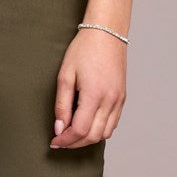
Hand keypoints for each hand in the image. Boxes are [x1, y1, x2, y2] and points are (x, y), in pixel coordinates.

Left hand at [50, 25, 126, 147]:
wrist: (106, 33)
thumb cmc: (84, 50)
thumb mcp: (65, 75)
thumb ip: (62, 104)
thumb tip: (59, 128)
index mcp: (94, 95)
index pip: (80, 130)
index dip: (65, 140)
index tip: (54, 141)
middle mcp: (110, 100)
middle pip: (93, 136)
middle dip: (75, 143)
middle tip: (60, 141)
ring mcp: (119, 100)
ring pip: (105, 133)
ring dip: (88, 139)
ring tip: (72, 134)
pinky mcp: (122, 98)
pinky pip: (113, 123)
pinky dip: (99, 130)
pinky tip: (87, 125)